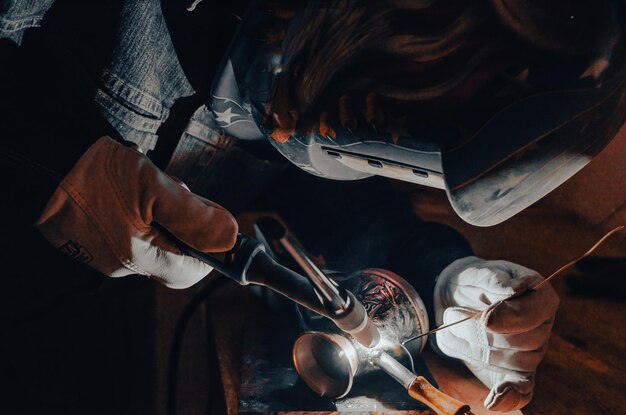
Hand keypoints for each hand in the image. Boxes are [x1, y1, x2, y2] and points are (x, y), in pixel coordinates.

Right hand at [35, 137, 237, 287]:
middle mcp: (122, 262)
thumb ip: (194, 215)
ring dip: (167, 214)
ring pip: (156, 240)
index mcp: (138, 255)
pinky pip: (134, 232)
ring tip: (152, 182)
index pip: (192, 269)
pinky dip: (146, 213)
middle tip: (181, 193)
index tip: (217, 221)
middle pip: (175, 254)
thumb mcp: (152, 186)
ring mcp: (106, 252)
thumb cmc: (93, 172)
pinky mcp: (94, 237)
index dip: (212, 249)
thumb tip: (231, 237)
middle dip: (188, 225)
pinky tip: (135, 188)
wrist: (39, 158)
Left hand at [433, 256, 558, 410]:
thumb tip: (514, 291)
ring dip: (473, 348)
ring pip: (510, 362)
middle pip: (521, 341)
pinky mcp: (513, 372)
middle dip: (481, 332)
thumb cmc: (472, 282)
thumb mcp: (479, 272)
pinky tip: (493, 401)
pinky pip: (521, 391)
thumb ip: (495, 281)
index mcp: (541, 297)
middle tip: (453, 314)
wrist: (456, 296)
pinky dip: (508, 397)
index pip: (537, 311)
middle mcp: (542, 327)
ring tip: (451, 327)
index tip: (486, 318)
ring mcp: (530, 352)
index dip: (512, 317)